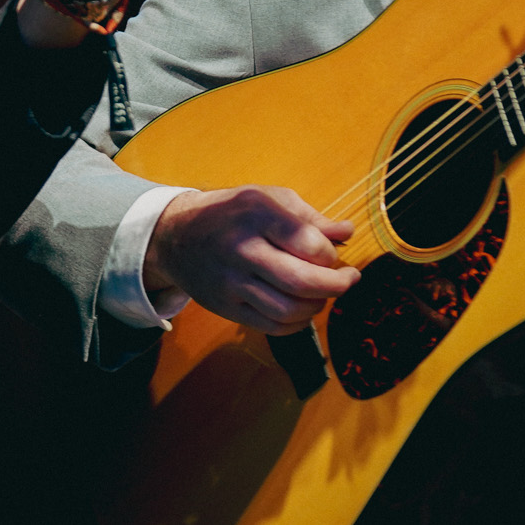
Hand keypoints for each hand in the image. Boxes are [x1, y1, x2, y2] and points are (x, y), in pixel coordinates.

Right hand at [144, 185, 359, 334]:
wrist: (175, 236)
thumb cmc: (231, 213)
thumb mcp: (268, 198)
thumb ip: (310, 218)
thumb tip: (347, 233)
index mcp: (255, 213)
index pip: (308, 243)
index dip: (330, 254)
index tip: (333, 253)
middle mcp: (241, 248)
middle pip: (301, 281)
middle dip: (336, 286)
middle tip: (349, 280)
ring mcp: (231, 281)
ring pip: (288, 310)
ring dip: (317, 306)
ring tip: (323, 294)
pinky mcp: (225, 307)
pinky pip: (271, 326)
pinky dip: (297, 323)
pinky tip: (303, 309)